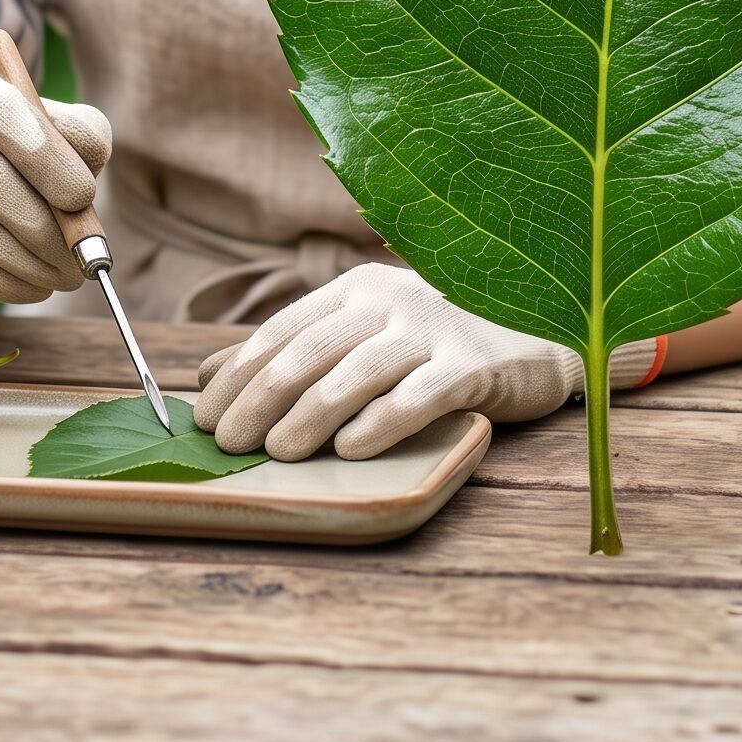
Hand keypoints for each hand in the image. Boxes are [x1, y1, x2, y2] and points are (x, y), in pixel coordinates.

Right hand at [0, 64, 112, 303]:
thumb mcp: (55, 128)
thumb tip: (84, 177)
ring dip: (26, 264)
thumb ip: (81, 137)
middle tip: (81, 259)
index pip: (2, 113)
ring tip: (62, 277)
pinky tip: (28, 286)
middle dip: (45, 229)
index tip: (85, 197)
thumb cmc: (20, 150)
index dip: (47, 158)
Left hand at [193, 263, 660, 460]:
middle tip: (230, 444)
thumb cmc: (436, 343)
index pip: (281, 330)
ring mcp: (431, 329)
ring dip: (308, 418)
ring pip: (353, 375)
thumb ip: (291, 351)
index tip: (203, 418)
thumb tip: (204, 376)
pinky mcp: (472, 365)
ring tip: (278, 453)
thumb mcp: (363, 334)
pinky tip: (351, 451)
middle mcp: (388, 299)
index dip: (237, 375)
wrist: (538, 336)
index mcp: (355, 288)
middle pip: (308, 352)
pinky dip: (379, 423)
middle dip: (259, 400)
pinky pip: (416, 396)